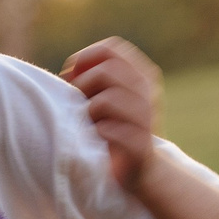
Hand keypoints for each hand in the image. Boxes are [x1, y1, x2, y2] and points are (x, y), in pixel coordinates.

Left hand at [62, 37, 163, 191]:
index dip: (85, 58)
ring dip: (90, 113)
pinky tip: (100, 138)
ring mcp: (148, 118)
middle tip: (79, 104)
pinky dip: (97, 134)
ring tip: (93, 123)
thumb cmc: (115, 128)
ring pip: (105, 101)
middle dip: (83, 86)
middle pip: (106, 72)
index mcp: (143, 74)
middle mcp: (149, 92)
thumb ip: (90, 77)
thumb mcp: (105, 96)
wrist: (140, 170)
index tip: (73, 77)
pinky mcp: (140, 145)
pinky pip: (108, 130)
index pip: (111, 48)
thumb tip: (69, 70)